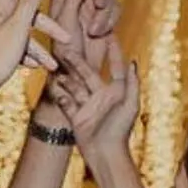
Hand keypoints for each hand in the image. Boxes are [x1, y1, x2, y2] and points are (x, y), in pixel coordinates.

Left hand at [0, 0, 67, 110]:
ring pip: (23, 30)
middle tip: (66, 36)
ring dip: (39, 47)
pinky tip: (34, 69)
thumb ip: (29, 2)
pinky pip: (14, 45)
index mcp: (0, 2)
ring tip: (53, 66)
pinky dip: (26, 55)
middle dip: (47, 24)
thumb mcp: (17, 27)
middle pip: (26, 8)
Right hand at [45, 39, 138, 158]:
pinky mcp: (75, 115)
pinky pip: (65, 101)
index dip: (113, 51)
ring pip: (73, 85)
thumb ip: (132, 83)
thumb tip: (134, 61)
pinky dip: (60, 94)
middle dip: (77, 61)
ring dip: (65, 76)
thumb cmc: (121, 129)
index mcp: (116, 91)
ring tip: (55, 62)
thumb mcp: (131, 104)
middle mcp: (100, 95)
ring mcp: (87, 105)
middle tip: (67, 47)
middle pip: (87, 73)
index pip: (114, 66)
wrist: (106, 153)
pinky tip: (53, 85)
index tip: (108, 34)